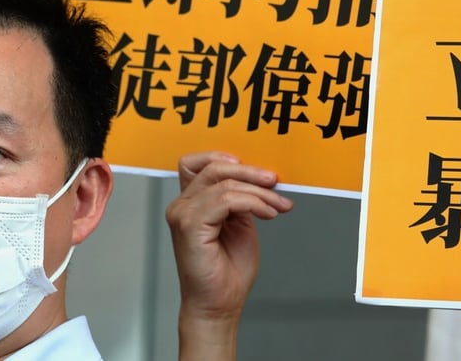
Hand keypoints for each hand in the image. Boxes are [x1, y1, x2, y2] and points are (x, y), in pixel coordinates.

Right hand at [165, 151, 292, 359]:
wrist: (219, 304)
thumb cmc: (226, 271)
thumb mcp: (238, 225)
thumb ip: (239, 200)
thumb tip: (259, 179)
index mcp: (190, 203)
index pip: (195, 163)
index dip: (221, 157)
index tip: (254, 170)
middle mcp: (181, 205)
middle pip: (214, 168)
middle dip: (250, 172)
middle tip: (275, 182)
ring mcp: (182, 214)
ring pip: (224, 183)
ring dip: (259, 192)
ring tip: (278, 206)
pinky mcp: (190, 225)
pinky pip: (225, 200)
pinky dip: (253, 203)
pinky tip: (269, 214)